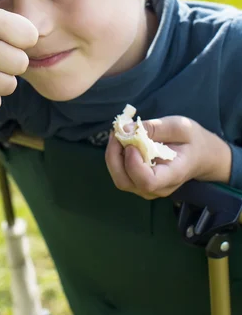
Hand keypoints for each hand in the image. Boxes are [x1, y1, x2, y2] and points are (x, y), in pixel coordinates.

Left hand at [105, 116, 231, 198]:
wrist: (202, 155)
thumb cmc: (193, 140)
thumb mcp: (180, 127)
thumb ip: (154, 127)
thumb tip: (126, 128)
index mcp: (173, 175)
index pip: (147, 182)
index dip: (133, 164)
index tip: (131, 143)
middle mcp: (158, 187)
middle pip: (125, 182)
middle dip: (114, 156)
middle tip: (118, 131)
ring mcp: (148, 188)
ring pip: (120, 178)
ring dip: (113, 154)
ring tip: (119, 133)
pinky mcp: (139, 181)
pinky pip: (121, 173)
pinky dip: (116, 156)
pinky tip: (121, 140)